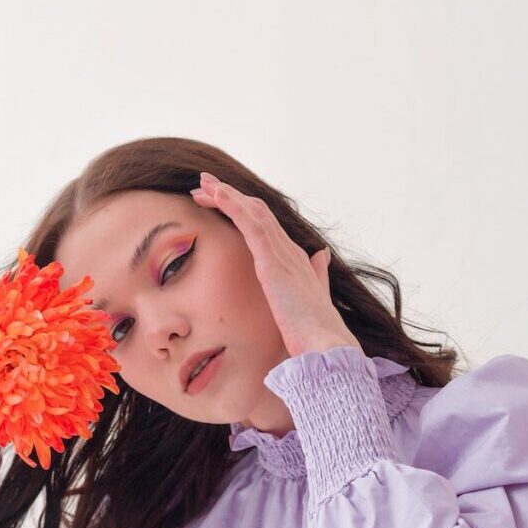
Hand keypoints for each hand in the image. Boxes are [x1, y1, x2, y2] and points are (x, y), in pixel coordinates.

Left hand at [190, 173, 363, 357]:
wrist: (324, 342)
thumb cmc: (313, 329)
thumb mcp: (314, 295)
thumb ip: (317, 273)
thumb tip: (322, 254)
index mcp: (293, 257)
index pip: (264, 224)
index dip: (241, 209)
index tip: (217, 202)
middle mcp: (288, 248)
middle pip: (256, 211)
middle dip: (229, 195)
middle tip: (204, 185)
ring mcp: (281, 252)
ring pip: (251, 211)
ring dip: (225, 194)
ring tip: (203, 185)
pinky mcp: (272, 260)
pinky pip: (250, 223)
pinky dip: (232, 205)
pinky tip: (216, 194)